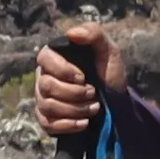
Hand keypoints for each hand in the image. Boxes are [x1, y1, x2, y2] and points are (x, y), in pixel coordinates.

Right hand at [31, 22, 126, 143]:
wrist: (116, 104)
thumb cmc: (109, 74)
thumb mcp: (109, 51)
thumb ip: (94, 34)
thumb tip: (72, 33)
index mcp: (54, 58)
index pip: (44, 58)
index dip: (63, 70)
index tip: (83, 76)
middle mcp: (44, 78)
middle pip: (46, 86)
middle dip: (74, 93)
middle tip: (93, 92)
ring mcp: (43, 99)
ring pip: (47, 106)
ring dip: (75, 109)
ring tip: (94, 108)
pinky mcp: (47, 119)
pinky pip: (47, 124)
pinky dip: (68, 125)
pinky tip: (84, 123)